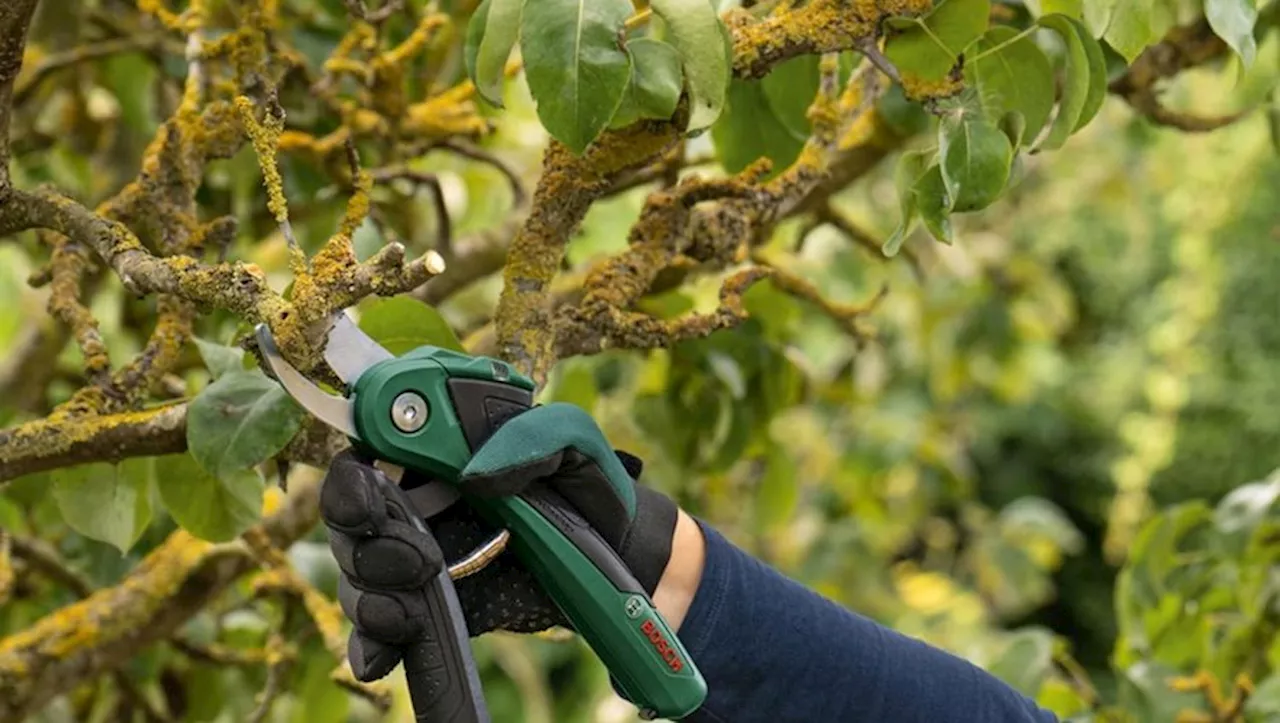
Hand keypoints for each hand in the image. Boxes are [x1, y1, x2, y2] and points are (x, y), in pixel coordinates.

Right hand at [320, 403, 703, 682]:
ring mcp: (422, 559)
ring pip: (360, 577)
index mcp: (437, 456)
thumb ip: (531, 437)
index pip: (367, 458)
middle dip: (367, 545)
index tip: (373, 499)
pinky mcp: (438, 607)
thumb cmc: (592, 488)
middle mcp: (418, 505)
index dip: (353, 479)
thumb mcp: (574, 444)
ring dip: (372, 594)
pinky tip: (385, 654)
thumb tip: (475, 470)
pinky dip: (373, 642)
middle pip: (352, 524)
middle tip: (419, 560)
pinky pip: (385, 628)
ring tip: (411, 607)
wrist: (623, 558)